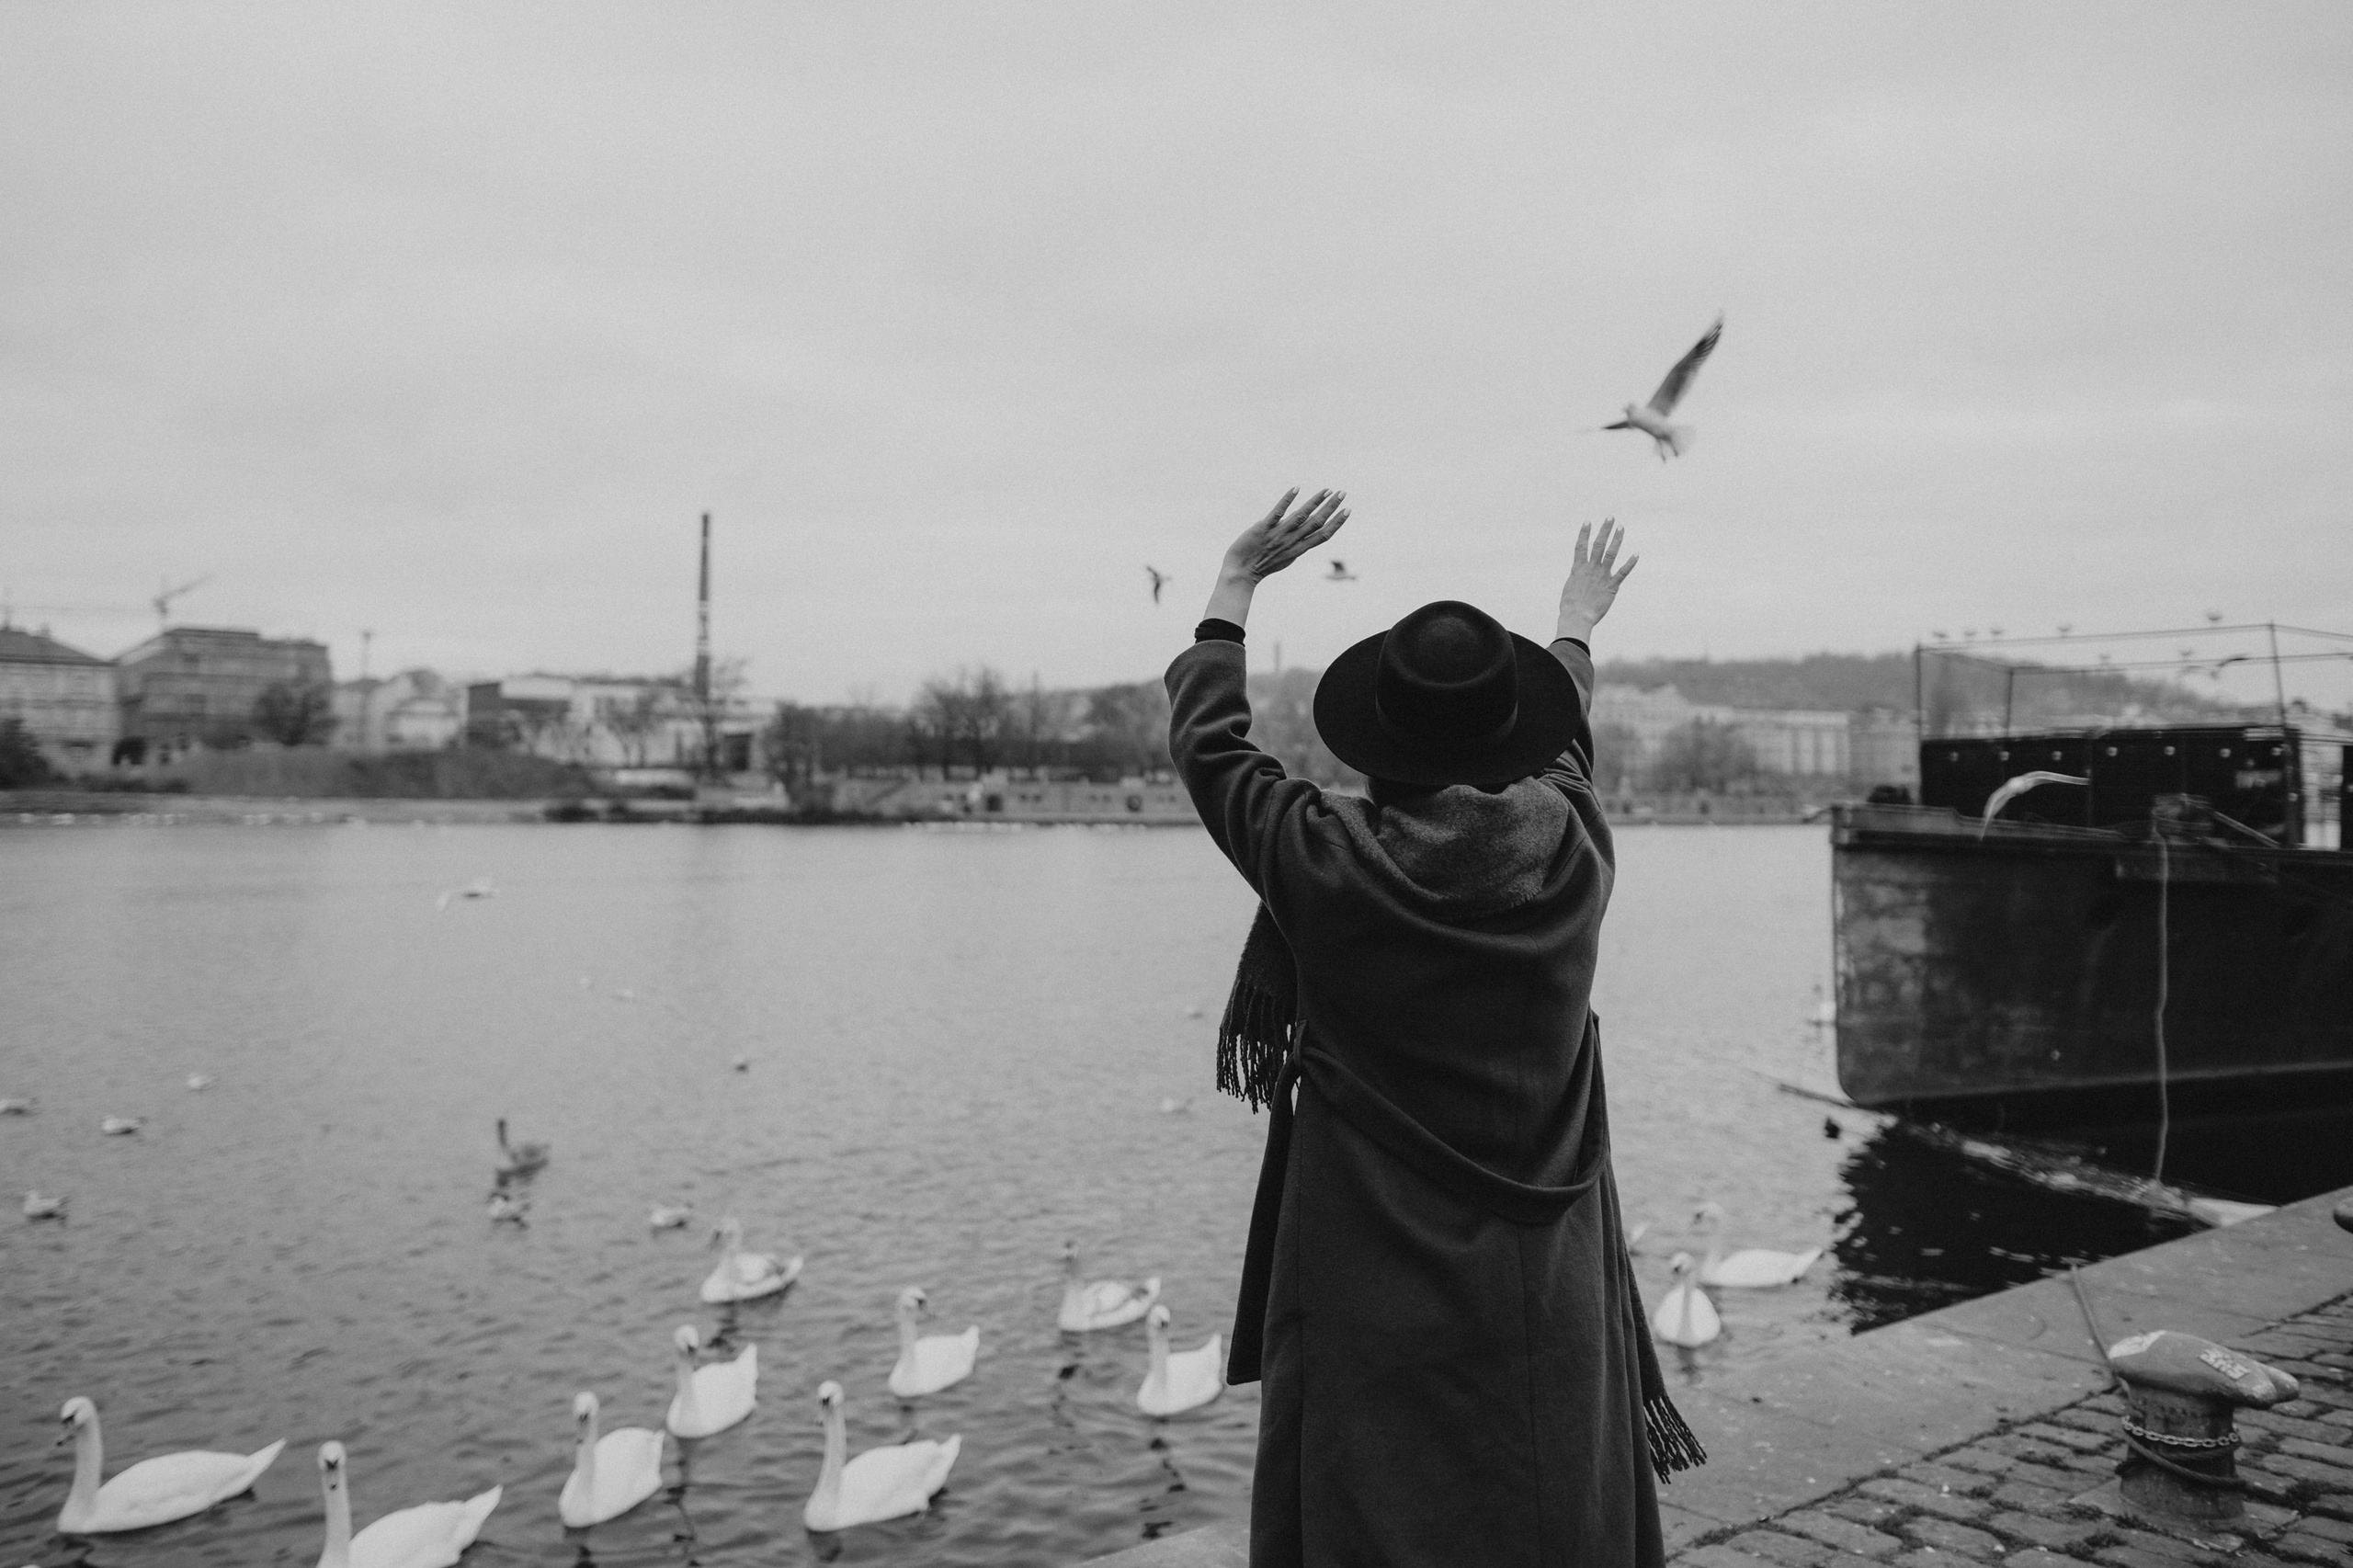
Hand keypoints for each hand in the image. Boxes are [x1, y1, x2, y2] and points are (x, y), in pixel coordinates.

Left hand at [1222, 488, 1348, 582]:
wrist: (1240, 573)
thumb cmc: (1262, 565)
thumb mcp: (1285, 557)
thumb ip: (1297, 544)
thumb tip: (1306, 532)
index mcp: (1298, 549)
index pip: (1323, 535)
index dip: (1337, 523)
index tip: (1348, 510)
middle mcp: (1291, 541)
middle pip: (1316, 523)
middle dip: (1331, 508)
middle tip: (1343, 493)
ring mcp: (1278, 535)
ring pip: (1301, 516)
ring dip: (1315, 502)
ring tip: (1327, 490)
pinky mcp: (1263, 528)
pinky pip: (1277, 513)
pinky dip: (1287, 500)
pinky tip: (1297, 488)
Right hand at [1556, 518, 1635, 642]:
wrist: (1577, 617)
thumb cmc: (1570, 606)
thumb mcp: (1570, 588)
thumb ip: (1577, 578)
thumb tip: (1578, 575)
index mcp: (1578, 569)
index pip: (1581, 546)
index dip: (1584, 533)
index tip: (1588, 521)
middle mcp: (1591, 569)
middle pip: (1598, 545)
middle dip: (1604, 530)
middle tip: (1610, 517)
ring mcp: (1602, 576)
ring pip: (1610, 553)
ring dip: (1616, 539)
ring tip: (1621, 527)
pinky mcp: (1612, 586)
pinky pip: (1623, 572)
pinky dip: (1630, 563)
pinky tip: (1636, 553)